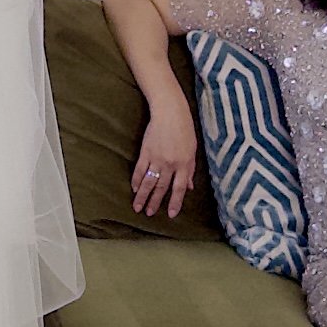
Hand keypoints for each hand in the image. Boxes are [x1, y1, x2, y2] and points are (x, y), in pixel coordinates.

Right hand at [130, 85, 199, 219]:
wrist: (170, 112)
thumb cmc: (185, 130)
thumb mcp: (192, 150)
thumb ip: (190, 170)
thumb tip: (189, 187)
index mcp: (184, 164)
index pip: (179, 188)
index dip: (175, 202)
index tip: (171, 214)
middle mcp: (170, 164)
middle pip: (161, 188)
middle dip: (155, 202)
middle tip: (149, 214)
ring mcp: (157, 158)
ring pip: (149, 182)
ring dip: (143, 196)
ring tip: (137, 207)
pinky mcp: (146, 151)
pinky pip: (140, 169)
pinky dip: (137, 180)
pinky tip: (134, 188)